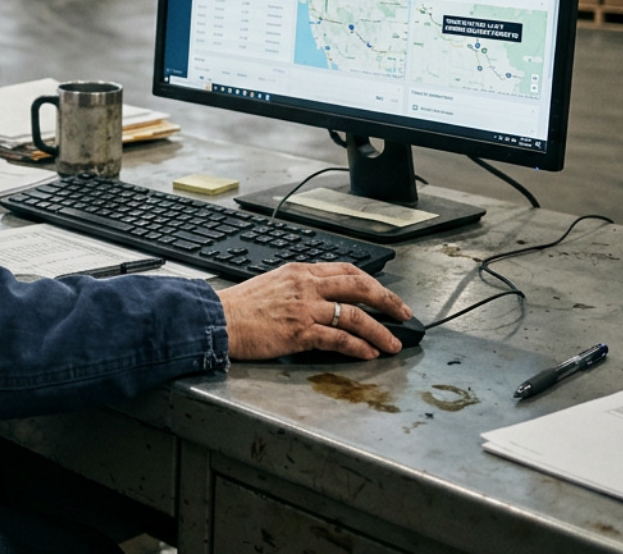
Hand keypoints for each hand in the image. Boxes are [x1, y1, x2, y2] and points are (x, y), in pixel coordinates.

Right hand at [216, 263, 412, 360]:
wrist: (218, 319)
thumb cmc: (239, 307)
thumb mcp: (272, 284)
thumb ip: (299, 288)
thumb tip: (321, 300)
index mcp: (299, 271)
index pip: (346, 270)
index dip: (372, 282)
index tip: (385, 295)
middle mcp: (306, 285)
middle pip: (359, 287)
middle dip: (388, 300)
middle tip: (404, 314)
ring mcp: (305, 308)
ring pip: (354, 315)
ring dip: (379, 330)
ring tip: (393, 343)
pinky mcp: (300, 332)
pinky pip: (338, 338)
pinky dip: (358, 346)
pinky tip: (369, 353)